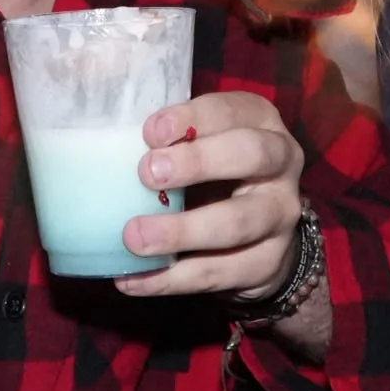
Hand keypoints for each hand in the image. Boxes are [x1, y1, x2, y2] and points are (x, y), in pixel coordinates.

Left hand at [114, 92, 304, 298]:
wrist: (260, 233)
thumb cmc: (213, 172)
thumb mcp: (200, 144)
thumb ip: (170, 143)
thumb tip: (108, 151)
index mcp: (259, 121)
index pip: (231, 110)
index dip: (191, 118)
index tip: (149, 133)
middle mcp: (281, 163)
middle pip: (251, 155)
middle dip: (198, 162)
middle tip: (148, 173)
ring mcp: (280, 215)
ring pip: (238, 222)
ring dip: (182, 231)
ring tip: (135, 238)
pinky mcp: (268, 262)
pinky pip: (220, 272)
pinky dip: (172, 279)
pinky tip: (134, 280)